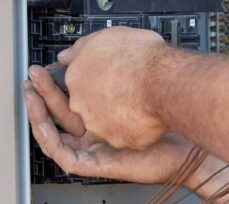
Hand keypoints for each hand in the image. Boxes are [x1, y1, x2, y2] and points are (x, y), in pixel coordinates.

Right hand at [24, 70, 190, 184]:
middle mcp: (94, 135)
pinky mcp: (95, 165)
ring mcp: (93, 151)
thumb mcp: (128, 82)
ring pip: (55, 137)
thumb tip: (88, 54)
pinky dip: (50, 140)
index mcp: (101, 117)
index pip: (68, 103)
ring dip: (39, 117)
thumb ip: (106, 71)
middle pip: (57, 118)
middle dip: (40, 97)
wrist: (181, 136)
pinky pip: (64, 156)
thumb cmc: (163, 111)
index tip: (44, 70)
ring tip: (30, 97)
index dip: (52, 87)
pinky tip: (41, 123)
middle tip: (29, 79)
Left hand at [56, 27, 168, 150]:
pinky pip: (126, 136)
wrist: (163, 81)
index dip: (95, 79)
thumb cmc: (139, 56)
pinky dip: (135, 127)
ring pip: (106, 123)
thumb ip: (81, 48)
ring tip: (138, 102)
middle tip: (125, 89)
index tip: (109, 76)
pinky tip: (146, 115)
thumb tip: (65, 56)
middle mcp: (81, 106)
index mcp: (76, 79)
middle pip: (88, 106)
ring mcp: (98, 126)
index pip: (77, 83)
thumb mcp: (105, 37)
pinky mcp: (118, 141)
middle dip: (104, 100)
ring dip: (119, 115)